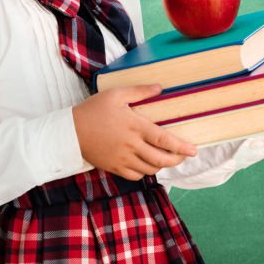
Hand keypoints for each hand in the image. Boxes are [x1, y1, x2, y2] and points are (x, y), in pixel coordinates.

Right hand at [72, 84, 197, 179]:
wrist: (70, 132)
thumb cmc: (93, 110)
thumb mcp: (116, 94)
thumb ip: (140, 91)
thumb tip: (160, 88)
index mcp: (135, 127)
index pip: (164, 140)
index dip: (181, 147)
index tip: (194, 150)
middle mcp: (131, 146)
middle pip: (160, 159)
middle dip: (176, 160)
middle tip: (184, 156)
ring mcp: (122, 159)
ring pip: (149, 169)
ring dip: (162, 166)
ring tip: (168, 159)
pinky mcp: (114, 167)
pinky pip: (135, 175)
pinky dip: (145, 172)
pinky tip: (148, 165)